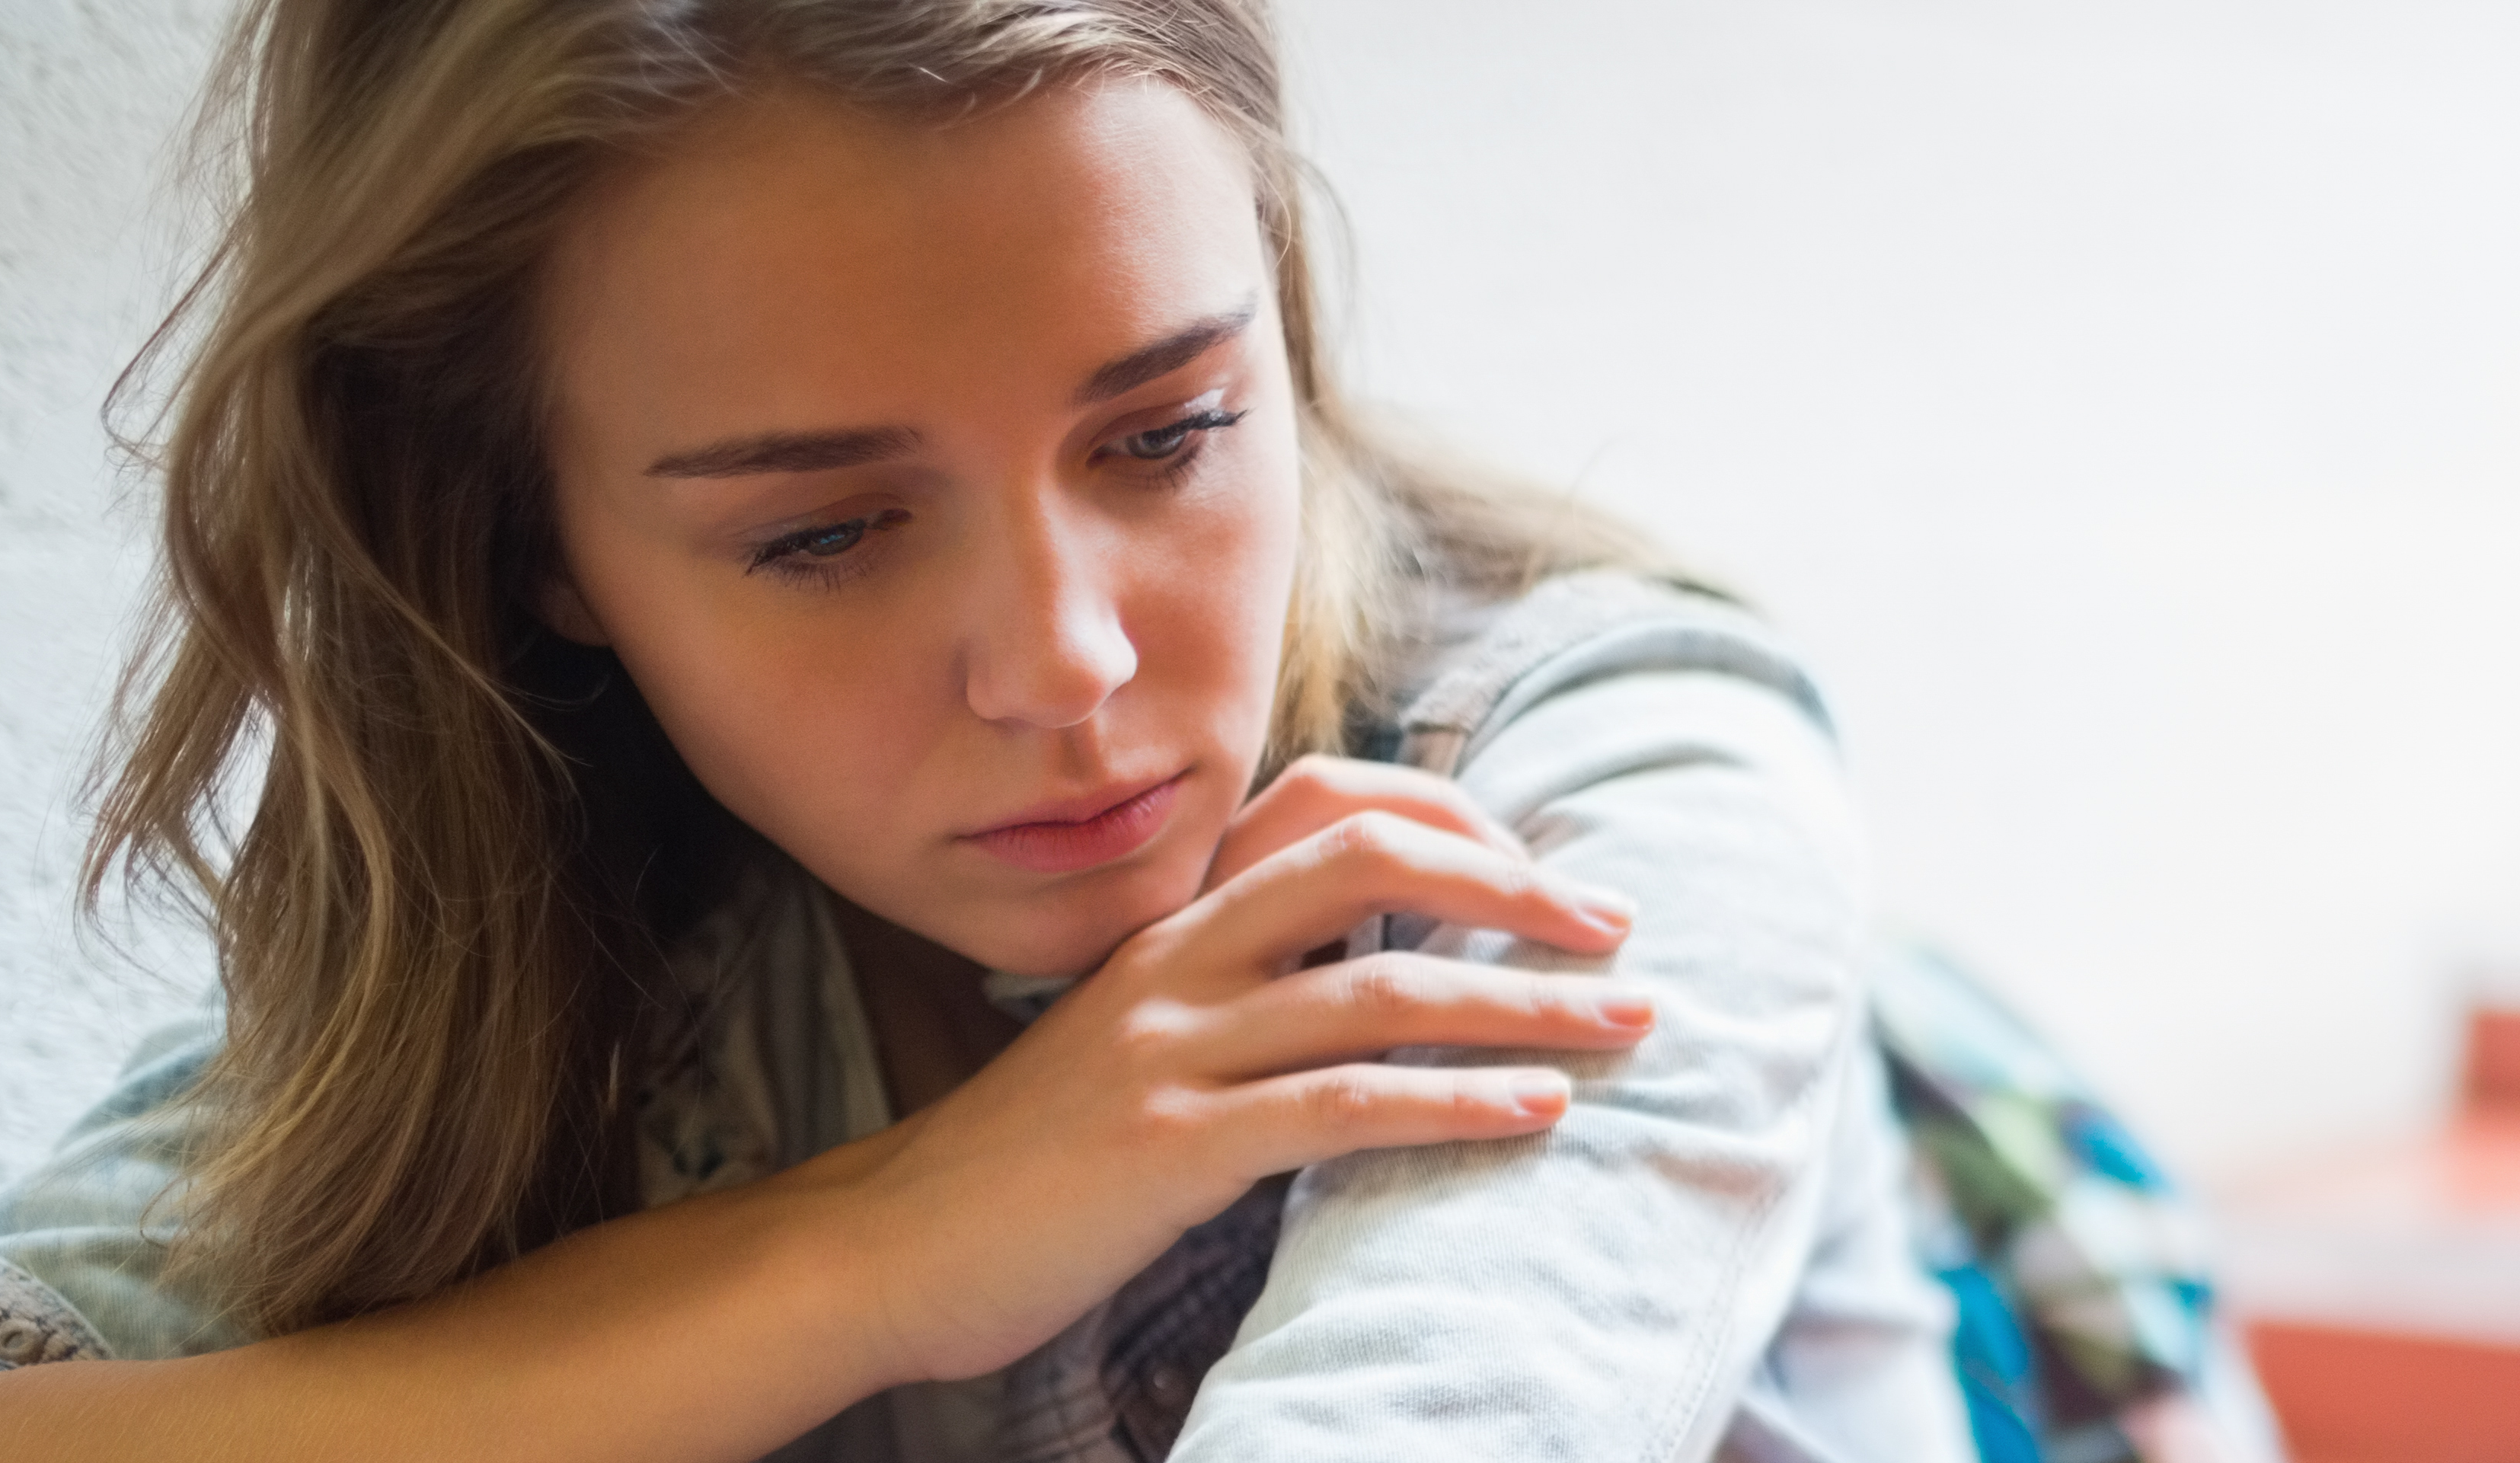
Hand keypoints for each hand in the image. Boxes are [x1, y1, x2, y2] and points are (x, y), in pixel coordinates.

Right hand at [797, 757, 1646, 1383]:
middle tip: (1620, 929)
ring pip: (1383, 989)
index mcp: (1176, 922)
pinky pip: (1344, 1105)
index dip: (1456, 821)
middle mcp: (1178, 959)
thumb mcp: (1143, 1039)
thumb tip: (1378, 982)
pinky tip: (1536, 1114)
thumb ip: (1243, 993)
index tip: (1545, 878)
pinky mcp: (1173, 1145)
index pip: (1331, 805)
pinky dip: (1457, 1102)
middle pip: (1373, 862)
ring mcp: (1173, 1048)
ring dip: (1524, 1004)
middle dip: (1517, 889)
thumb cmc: (1037, 1158)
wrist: (893, 1247)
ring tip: (1626, 1023)